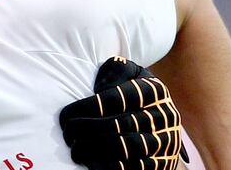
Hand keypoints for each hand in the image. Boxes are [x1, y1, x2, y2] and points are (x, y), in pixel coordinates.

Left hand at [59, 56, 188, 169]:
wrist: (164, 122)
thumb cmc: (137, 92)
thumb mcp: (132, 73)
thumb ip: (117, 70)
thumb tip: (102, 88)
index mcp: (154, 91)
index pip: (117, 98)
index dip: (88, 107)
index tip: (66, 115)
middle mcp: (164, 117)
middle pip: (119, 124)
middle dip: (86, 129)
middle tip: (67, 132)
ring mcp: (165, 143)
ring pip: (125, 148)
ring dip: (94, 149)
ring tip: (75, 148)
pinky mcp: (162, 164)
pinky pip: (133, 168)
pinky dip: (107, 166)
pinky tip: (89, 162)